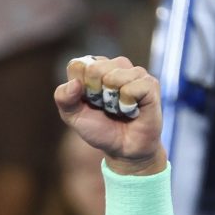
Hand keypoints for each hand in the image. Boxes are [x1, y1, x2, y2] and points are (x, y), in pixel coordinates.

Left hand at [54, 56, 166, 174]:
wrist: (123, 149)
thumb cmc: (99, 128)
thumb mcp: (72, 116)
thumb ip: (63, 98)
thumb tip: (75, 83)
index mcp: (93, 68)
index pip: (77, 66)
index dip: (78, 88)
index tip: (88, 102)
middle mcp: (114, 66)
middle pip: (95, 68)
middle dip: (95, 94)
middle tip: (105, 107)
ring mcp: (134, 73)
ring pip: (113, 76)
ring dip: (111, 101)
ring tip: (119, 108)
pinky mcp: (150, 84)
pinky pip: (132, 87)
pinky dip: (127, 104)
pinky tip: (132, 110)